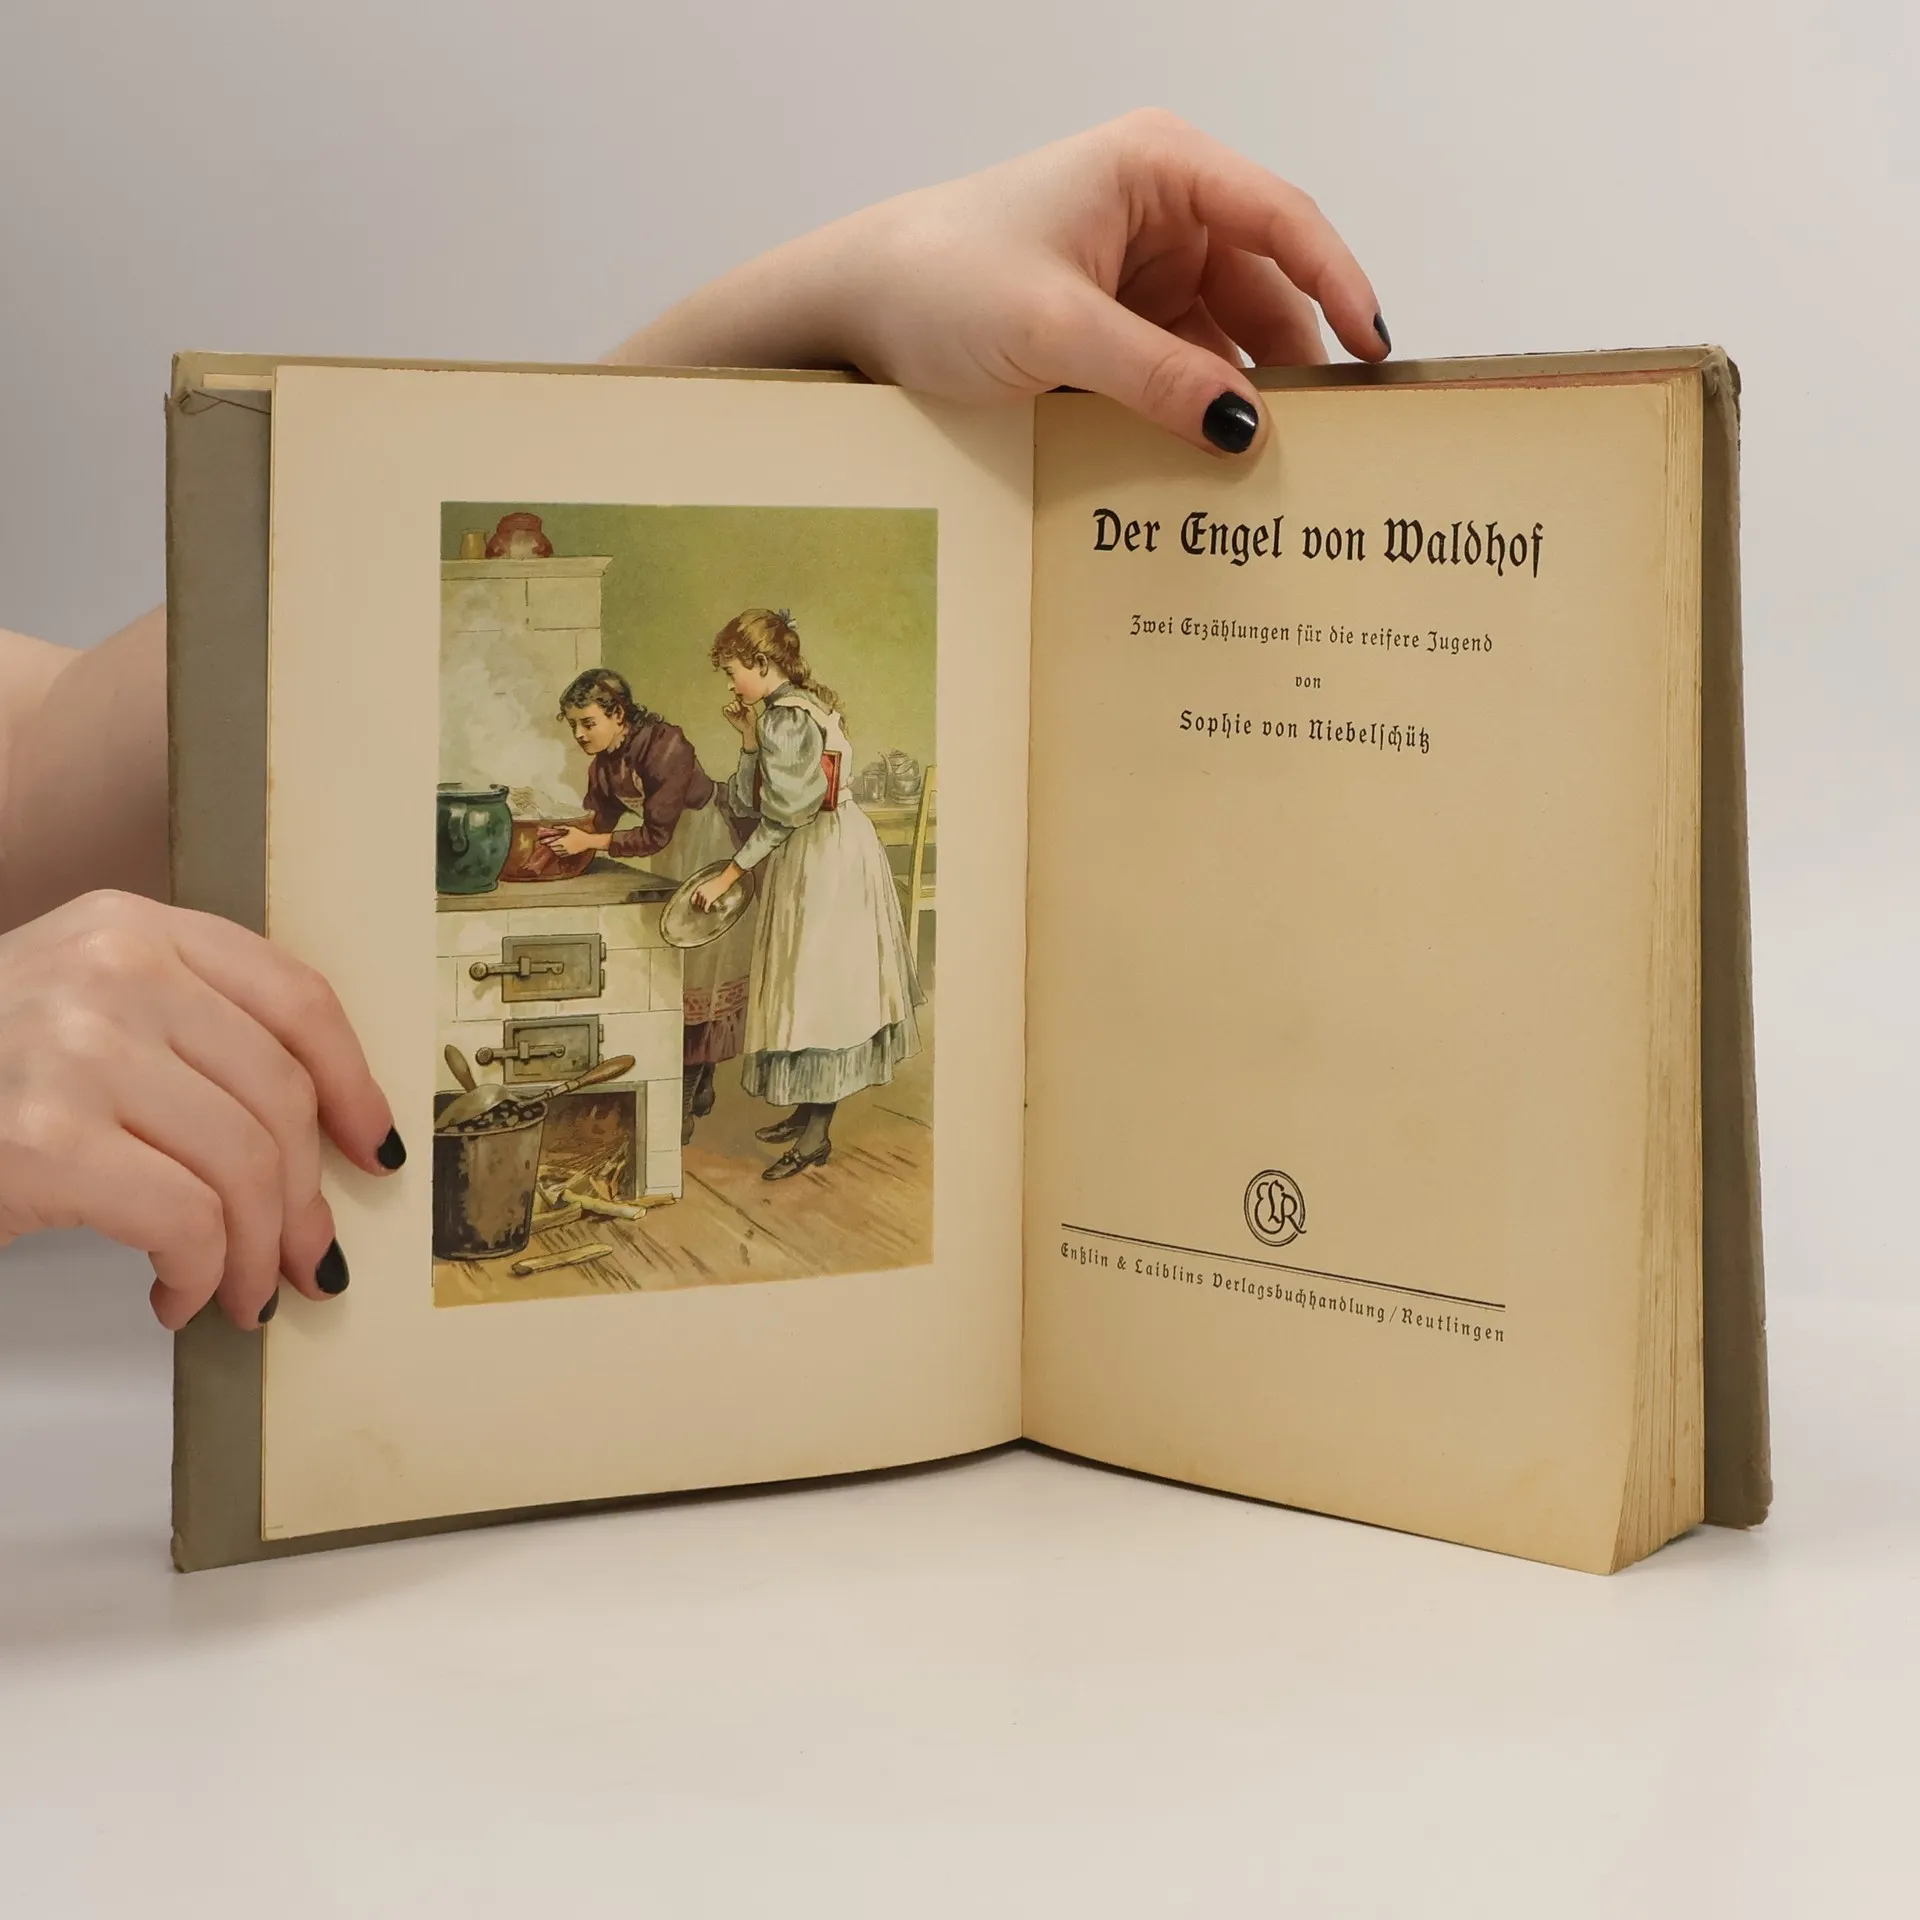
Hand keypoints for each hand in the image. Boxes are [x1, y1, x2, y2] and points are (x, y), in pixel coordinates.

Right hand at [0, 891, 399, 1331]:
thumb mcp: (73, 1011)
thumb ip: (182, 1032)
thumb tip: (316, 1135)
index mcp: (131, 926)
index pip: (296, 997)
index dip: (354, 1084)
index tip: (371, 1147)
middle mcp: (112, 969)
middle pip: (281, 1094)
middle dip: (307, 1199)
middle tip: (303, 1262)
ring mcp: (76, 1047)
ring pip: (247, 1164)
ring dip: (258, 1252)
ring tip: (240, 1293)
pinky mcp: (44, 1137)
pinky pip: (188, 1220)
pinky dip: (201, 1275)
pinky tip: (176, 1296)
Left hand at [537, 826, 603, 855]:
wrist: (588, 841)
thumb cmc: (580, 834)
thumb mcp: (571, 828)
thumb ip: (561, 827)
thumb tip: (553, 826)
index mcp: (563, 841)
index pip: (552, 843)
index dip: (546, 843)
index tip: (542, 842)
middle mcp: (564, 847)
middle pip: (553, 849)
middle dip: (549, 846)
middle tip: (546, 844)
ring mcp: (567, 851)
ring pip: (557, 852)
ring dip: (553, 850)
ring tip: (551, 848)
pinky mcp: (570, 853)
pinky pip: (562, 855)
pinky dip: (558, 853)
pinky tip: (557, 851)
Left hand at [613, 110, 1385, 458]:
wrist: (854, 308)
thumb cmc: (938, 280)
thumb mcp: (1055, 332)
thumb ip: (1156, 378)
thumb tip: (1245, 427)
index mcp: (1158, 169)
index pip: (1281, 219)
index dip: (1340, 284)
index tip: (1375, 353)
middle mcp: (1158, 208)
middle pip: (1262, 286)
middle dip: (1292, 360)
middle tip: (1329, 440)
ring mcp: (1137, 265)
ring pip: (1224, 334)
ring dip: (1241, 395)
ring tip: (1276, 467)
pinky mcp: (1113, 318)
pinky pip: (1180, 362)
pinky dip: (1196, 407)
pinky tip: (1212, 461)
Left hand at [689, 864, 744, 912]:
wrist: (723, 880)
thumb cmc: (718, 881)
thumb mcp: (708, 884)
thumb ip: (704, 890)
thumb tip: (704, 895)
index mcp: (699, 888)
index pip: (692, 897)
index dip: (694, 902)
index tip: (695, 905)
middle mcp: (700, 892)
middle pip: (697, 902)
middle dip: (700, 905)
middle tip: (703, 907)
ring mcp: (705, 896)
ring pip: (701, 906)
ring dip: (704, 908)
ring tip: (706, 909)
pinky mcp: (710, 899)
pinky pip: (705, 907)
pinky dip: (706, 910)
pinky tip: (707, 911)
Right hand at [723, 699, 757, 744]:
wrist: (749, 728)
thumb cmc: (752, 721)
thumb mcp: (753, 711)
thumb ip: (749, 705)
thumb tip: (742, 701)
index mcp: (743, 706)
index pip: (739, 699)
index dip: (739, 698)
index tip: (740, 700)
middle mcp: (738, 708)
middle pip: (734, 701)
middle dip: (736, 704)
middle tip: (739, 709)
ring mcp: (733, 712)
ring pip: (730, 705)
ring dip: (733, 707)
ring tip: (736, 711)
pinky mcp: (729, 716)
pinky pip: (725, 710)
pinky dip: (727, 709)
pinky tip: (731, 711)